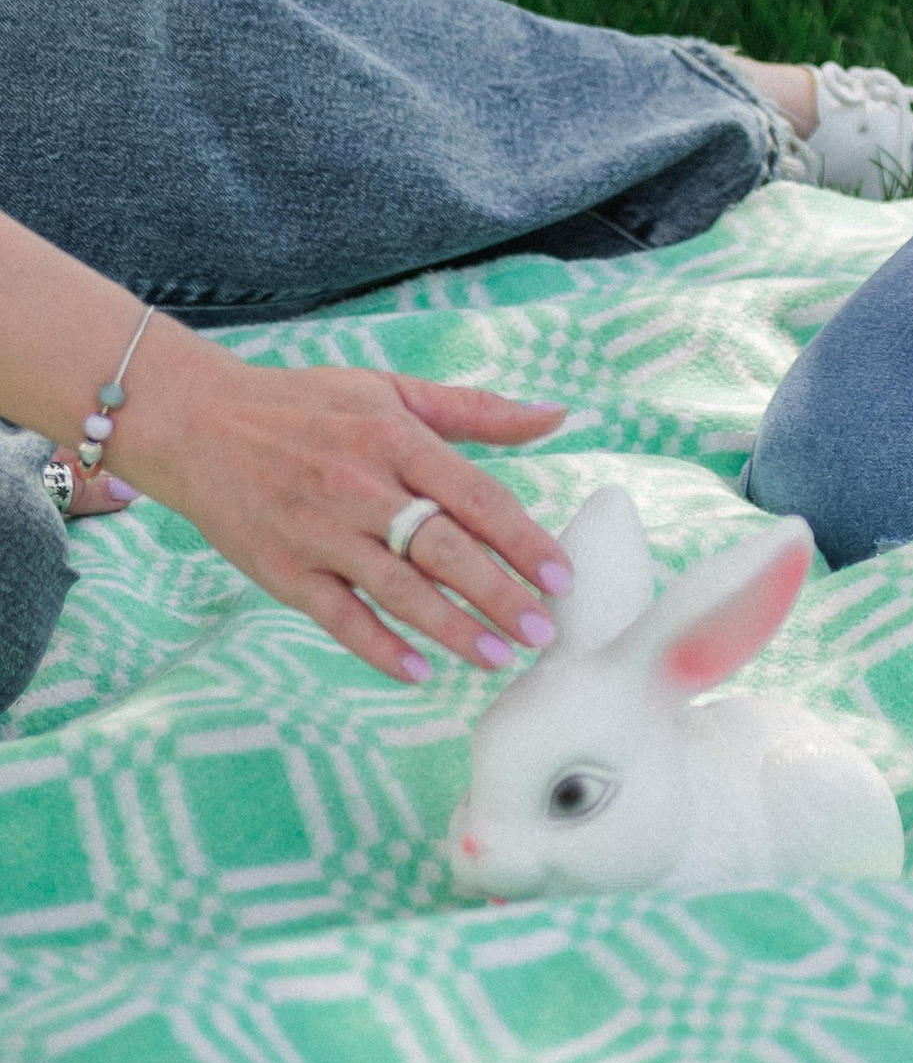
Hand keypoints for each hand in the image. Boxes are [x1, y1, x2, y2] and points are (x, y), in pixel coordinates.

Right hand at [138, 352, 574, 686]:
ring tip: (497, 656)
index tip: (562, 575)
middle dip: (499, 594)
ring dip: (451, 628)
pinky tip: (416, 671)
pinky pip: (338, 617)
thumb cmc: (309, 405)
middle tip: (543, 631)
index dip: (523, 539)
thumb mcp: (393, 391)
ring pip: (398, 590)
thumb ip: (476, 410)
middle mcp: (362, 487)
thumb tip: (556, 415)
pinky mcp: (282, 571)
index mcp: (396, 437)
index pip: (475, 496)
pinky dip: (377, 646)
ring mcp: (320, 533)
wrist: (200, 424)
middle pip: (444, 550)